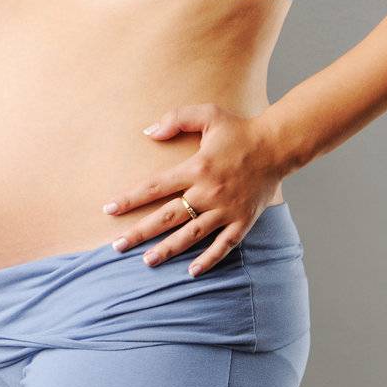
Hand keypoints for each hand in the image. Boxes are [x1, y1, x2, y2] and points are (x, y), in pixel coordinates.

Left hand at [102, 104, 285, 276]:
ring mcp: (226, 209)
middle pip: (167, 216)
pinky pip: (224, 245)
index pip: (155, 186)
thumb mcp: (208, 114)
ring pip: (191, 235)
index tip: (108, 209)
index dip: (130, 199)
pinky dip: (209, 260)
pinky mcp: (243, 221)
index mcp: (197, 167)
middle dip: (140, 232)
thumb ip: (176, 119)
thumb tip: (148, 132)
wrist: (278, 146)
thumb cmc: (239, 129)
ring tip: (146, 261)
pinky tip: (192, 272)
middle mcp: (209, 192)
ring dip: (168, 249)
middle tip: (117, 246)